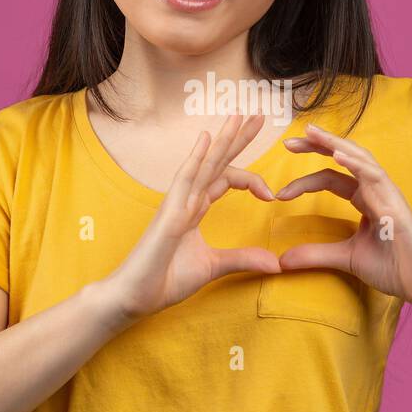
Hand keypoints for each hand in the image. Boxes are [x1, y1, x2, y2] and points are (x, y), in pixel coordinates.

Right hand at [102, 113, 281, 321]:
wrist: (135, 296)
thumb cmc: (164, 278)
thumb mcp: (212, 267)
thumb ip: (242, 259)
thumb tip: (276, 263)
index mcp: (195, 208)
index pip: (224, 179)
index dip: (249, 178)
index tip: (271, 195)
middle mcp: (186, 199)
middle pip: (217, 162)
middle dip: (237, 138)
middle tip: (258, 115)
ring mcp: (176, 204)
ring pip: (204, 164)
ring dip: (223, 140)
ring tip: (241, 116)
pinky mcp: (170, 215)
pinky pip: (184, 180)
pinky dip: (196, 159)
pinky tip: (207, 138)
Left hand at [276, 123, 411, 307]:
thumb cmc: (395, 267)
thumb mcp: (346, 258)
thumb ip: (315, 255)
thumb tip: (281, 260)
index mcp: (365, 199)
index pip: (332, 178)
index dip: (305, 180)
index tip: (279, 193)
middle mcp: (376, 191)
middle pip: (344, 157)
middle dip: (317, 145)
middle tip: (288, 141)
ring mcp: (388, 195)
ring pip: (360, 159)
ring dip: (335, 143)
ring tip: (311, 133)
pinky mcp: (396, 205)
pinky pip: (376, 177)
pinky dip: (357, 163)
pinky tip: (337, 155)